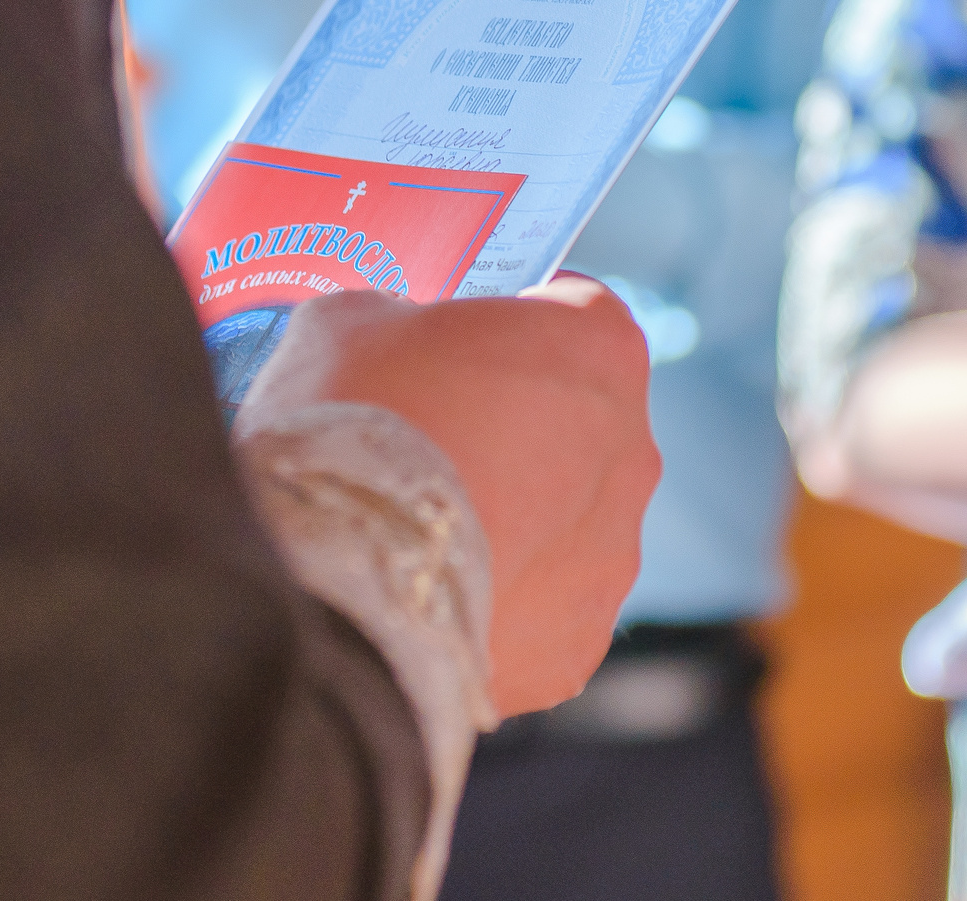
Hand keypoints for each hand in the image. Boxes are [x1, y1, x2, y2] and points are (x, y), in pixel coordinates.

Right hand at [240, 275, 659, 716]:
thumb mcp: (351, 323)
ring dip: (513, 527)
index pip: (576, 315)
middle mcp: (631, 454)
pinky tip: (426, 604)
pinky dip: (496, 609)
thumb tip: (390, 343)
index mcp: (598, 350)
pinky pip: (539, 615)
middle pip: (581, 428)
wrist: (335, 582)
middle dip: (519, 432)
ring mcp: (611, 561)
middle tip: (432, 446)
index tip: (463, 351)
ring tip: (418, 539)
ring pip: (566, 531)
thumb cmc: (353, 424)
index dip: (515, 327)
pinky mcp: (575, 651)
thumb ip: (399, 324)